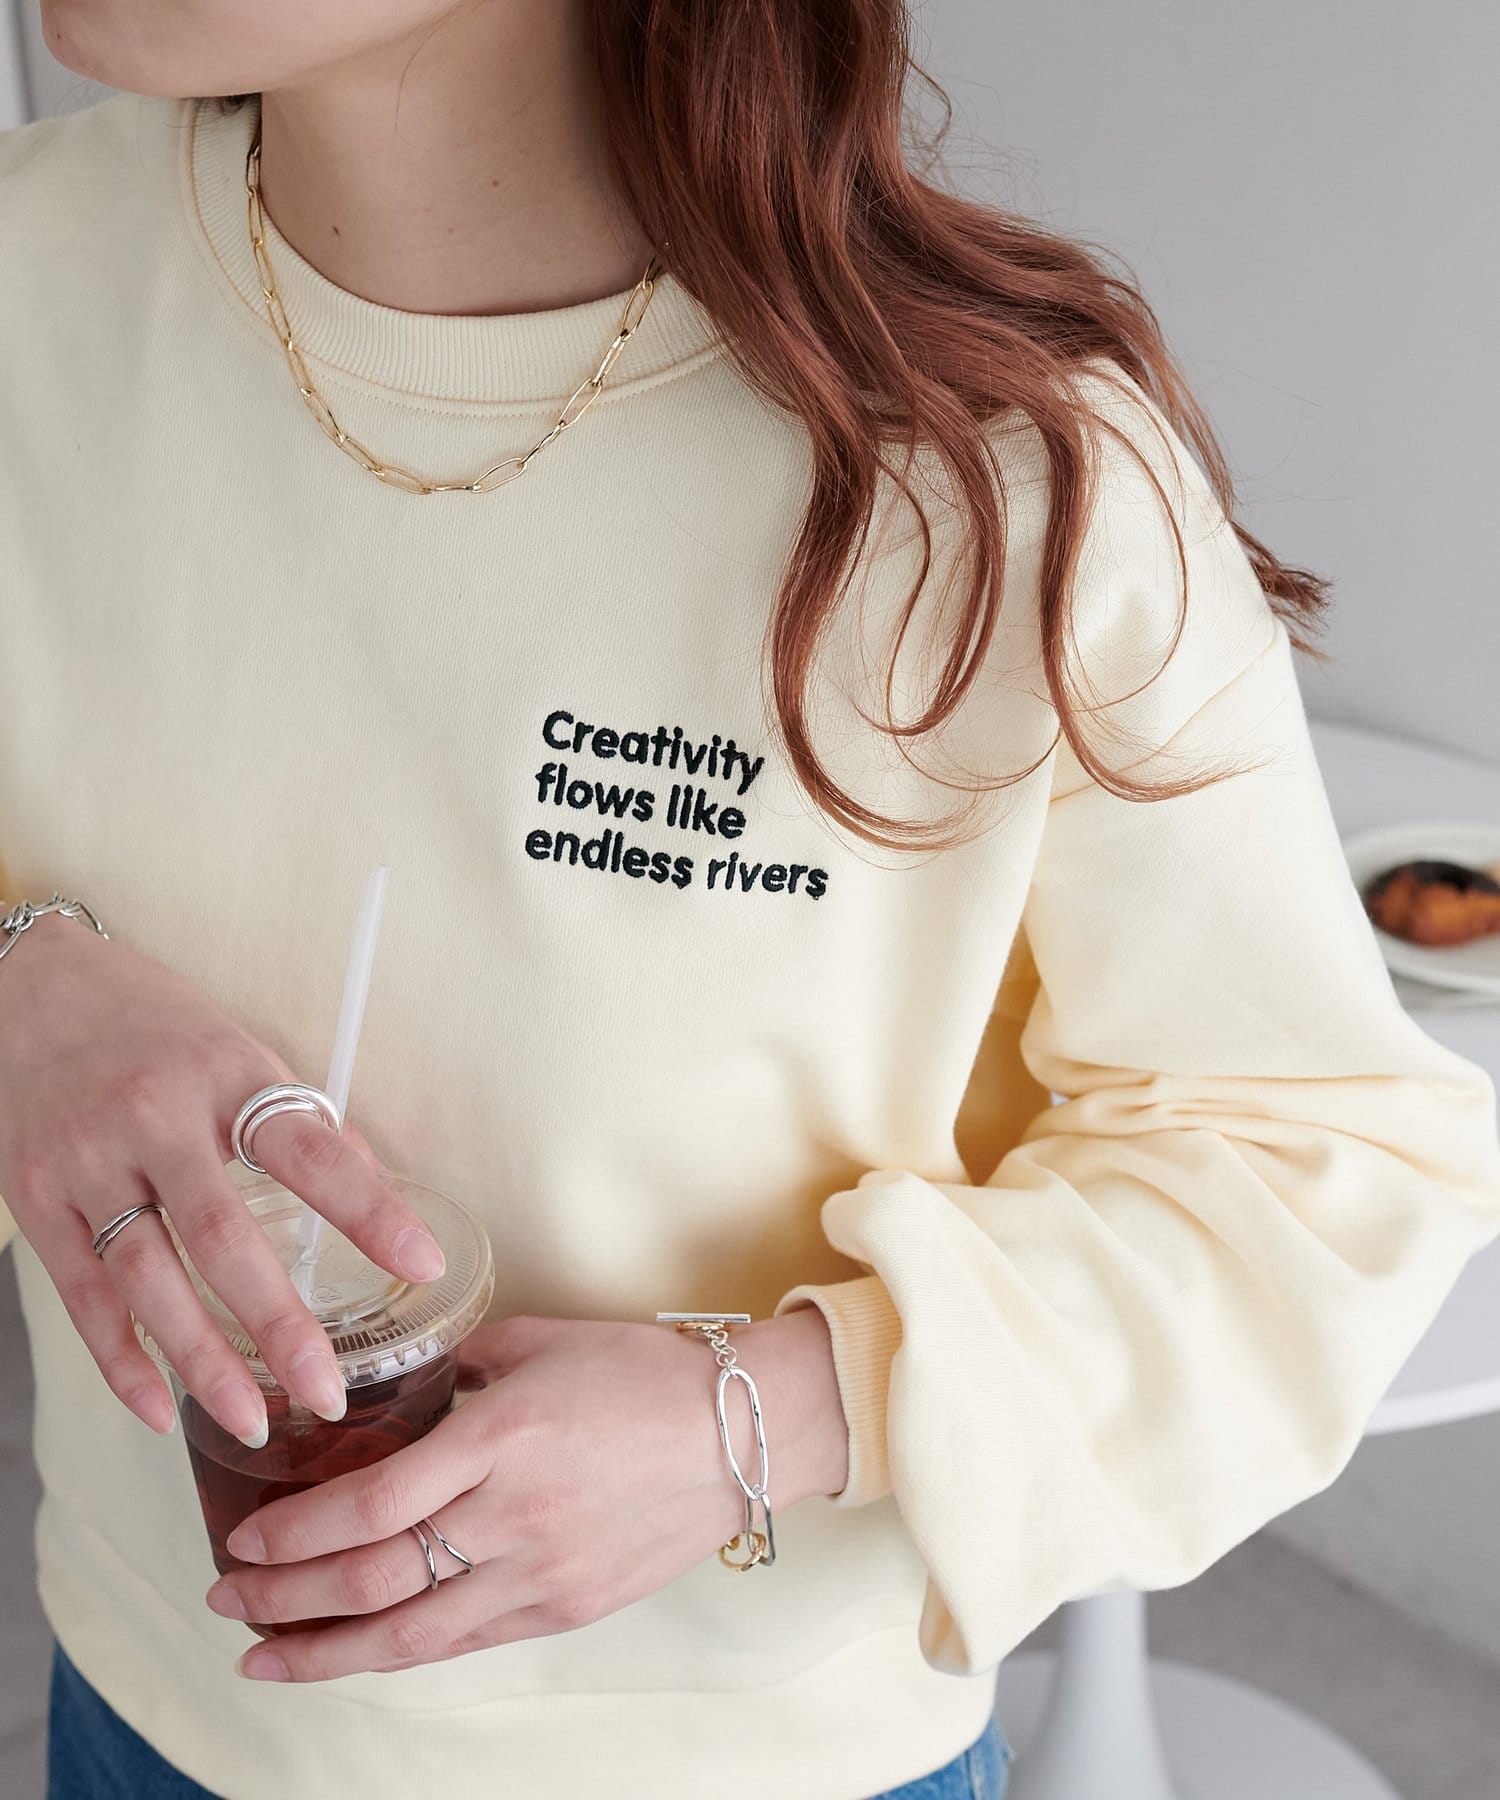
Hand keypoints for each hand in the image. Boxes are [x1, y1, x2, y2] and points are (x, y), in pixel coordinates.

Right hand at [0, 909, 448, 1444]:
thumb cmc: (153, 1023)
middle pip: (224, 1237)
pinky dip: (121, 1360)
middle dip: (280, 1327)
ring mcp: (88, 1162)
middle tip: (327, 1394)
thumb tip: (374, 1190)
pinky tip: (160, 1409)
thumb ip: (299, 1122)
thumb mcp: (238, 1049)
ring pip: (149, 1281)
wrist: (29, 989)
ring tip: (255, 1421)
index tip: (423, 1263)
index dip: (370, 1212)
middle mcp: (156, 1119)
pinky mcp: (35, 1198)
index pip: (311, 1151)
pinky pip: (82, 1295)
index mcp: (226, 1076)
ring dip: (203, 1362)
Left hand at [207, 1307, 849, 1681]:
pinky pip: (465, 1642)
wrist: (745, 1432)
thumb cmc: (645, 1373)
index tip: (244, 1536)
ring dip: (325, 1650)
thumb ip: (463, 1363)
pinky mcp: (567, 1610)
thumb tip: (406, 1384)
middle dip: (285, 1596)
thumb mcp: (542, 1340)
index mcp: (502, 1438)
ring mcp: (541, 1574)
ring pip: (411, 1634)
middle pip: (374, 1579)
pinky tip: (360, 1651)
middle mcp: (512, 1517)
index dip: (296, 1532)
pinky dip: (401, 1650)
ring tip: (263, 1655)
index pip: (372, 1503)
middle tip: (226, 1594)